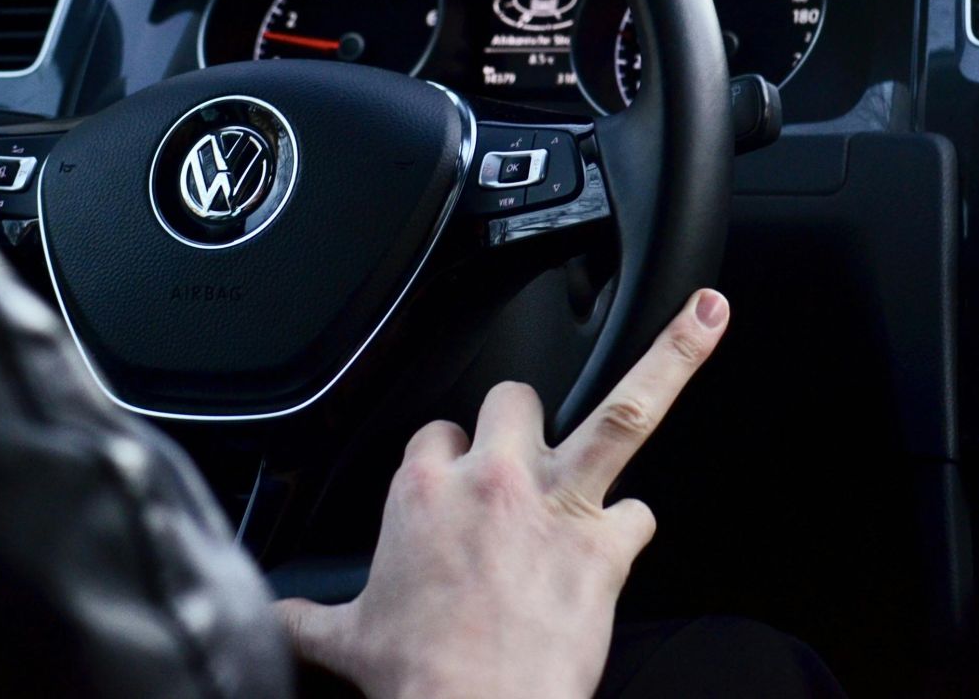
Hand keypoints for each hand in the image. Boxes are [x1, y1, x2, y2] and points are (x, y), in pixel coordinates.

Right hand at [275, 287, 730, 698]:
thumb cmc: (415, 680)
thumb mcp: (343, 639)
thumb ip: (305, 614)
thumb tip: (271, 617)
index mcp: (422, 490)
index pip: (436, 434)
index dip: (446, 458)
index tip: (451, 485)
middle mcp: (492, 479)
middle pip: (511, 397)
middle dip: (517, 417)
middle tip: (524, 453)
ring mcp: (557, 505)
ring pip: (623, 407)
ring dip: (670, 358)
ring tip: (708, 315)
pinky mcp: (606, 546)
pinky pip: (642, 512)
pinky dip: (633, 526)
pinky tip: (624, 543)